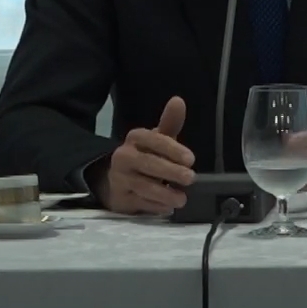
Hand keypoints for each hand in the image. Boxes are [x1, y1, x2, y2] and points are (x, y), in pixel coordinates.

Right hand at [95, 96, 195, 214]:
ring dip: (165, 193)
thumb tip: (178, 100)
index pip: (153, 140)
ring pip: (143, 186)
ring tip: (182, 199)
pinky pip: (140, 203)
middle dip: (171, 171)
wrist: (115, 180)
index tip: (191, 159)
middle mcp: (124, 156)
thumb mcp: (157, 139)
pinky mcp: (120, 199)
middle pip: (148, 164)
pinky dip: (155, 206)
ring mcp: (120, 179)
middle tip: (191, 178)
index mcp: (135, 138)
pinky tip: (167, 207)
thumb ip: (170, 123)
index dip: (172, 149)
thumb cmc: (145, 156)